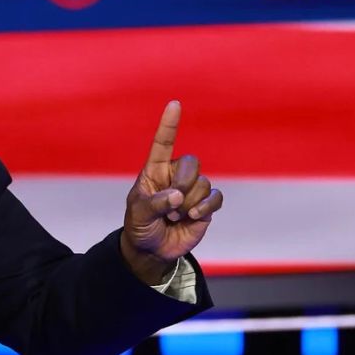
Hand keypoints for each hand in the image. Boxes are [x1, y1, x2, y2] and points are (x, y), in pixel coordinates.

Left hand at [122, 101, 223, 284]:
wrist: (153, 250)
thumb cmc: (140, 226)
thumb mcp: (138, 214)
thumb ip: (154, 204)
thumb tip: (177, 196)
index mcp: (154, 171)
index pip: (163, 143)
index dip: (169, 124)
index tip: (174, 104)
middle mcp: (174, 176)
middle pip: (191, 163)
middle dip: (183, 183)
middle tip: (171, 203)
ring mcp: (192, 190)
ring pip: (203, 182)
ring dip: (189, 202)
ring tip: (174, 216)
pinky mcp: (206, 205)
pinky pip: (216, 197)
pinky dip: (205, 207)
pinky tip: (193, 216)